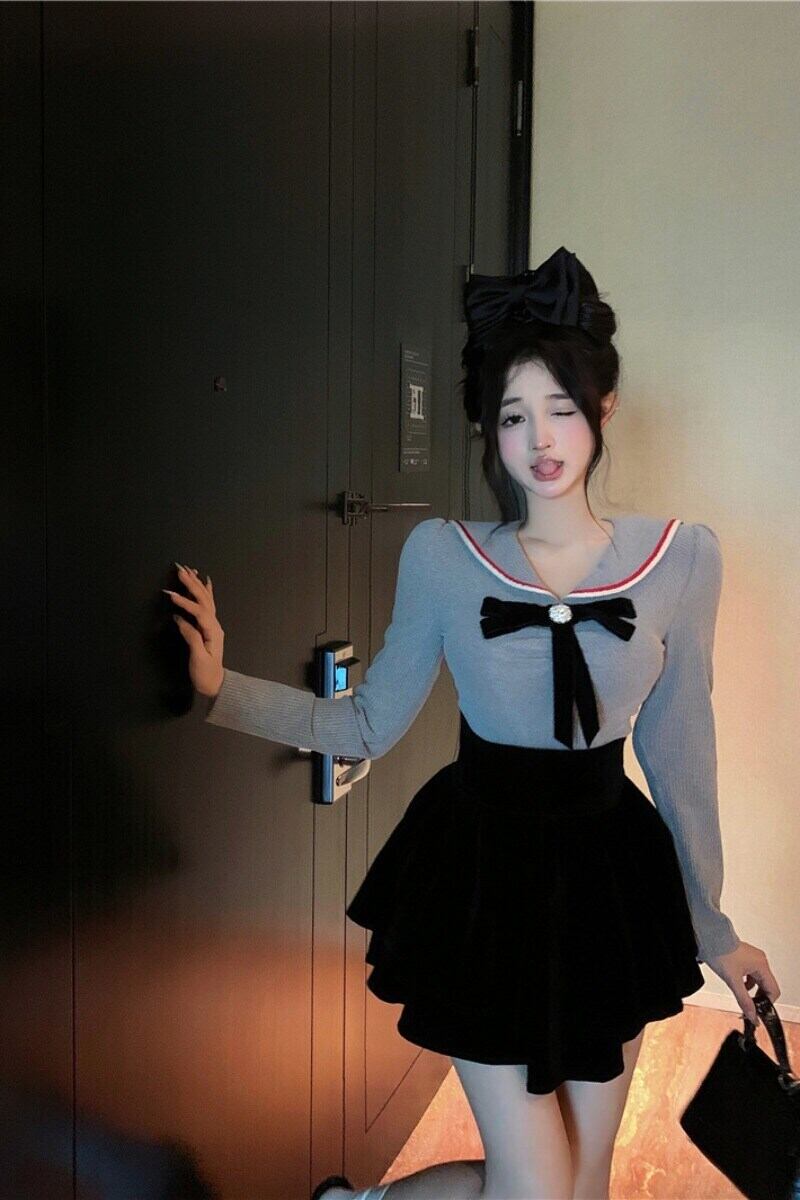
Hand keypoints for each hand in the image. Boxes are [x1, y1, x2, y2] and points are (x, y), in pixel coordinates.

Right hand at [166, 565, 224, 696]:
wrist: (215, 683)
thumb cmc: (205, 674)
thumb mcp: (198, 658)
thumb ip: (191, 637)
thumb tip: (180, 619)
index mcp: (212, 632)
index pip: (199, 612)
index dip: (185, 602)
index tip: (171, 595)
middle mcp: (215, 625)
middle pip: (204, 600)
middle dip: (191, 584)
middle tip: (180, 570)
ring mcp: (213, 624)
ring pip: (206, 599)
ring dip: (196, 583)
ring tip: (188, 570)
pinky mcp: (209, 626)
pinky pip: (208, 604)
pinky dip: (205, 590)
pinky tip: (204, 580)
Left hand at [704, 941, 779, 1025]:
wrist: (708, 938)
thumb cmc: (720, 952)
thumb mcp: (733, 981)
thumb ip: (744, 1000)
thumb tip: (752, 1015)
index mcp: (761, 965)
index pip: (773, 990)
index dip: (767, 1003)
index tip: (758, 1011)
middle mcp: (759, 960)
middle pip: (766, 986)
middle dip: (759, 998)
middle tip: (750, 1008)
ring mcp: (752, 958)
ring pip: (758, 980)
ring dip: (752, 990)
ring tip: (743, 997)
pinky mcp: (744, 957)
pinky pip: (750, 974)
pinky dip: (746, 982)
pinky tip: (738, 986)